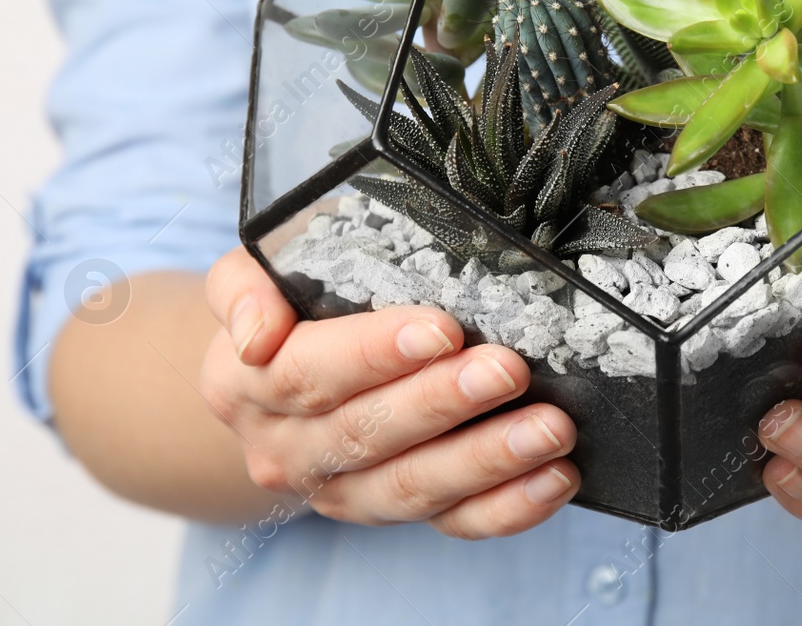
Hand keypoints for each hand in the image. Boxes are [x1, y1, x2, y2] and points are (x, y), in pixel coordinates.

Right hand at [198, 248, 578, 537]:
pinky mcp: (395, 514)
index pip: (310, 373)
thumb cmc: (285, 308)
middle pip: (369, 434)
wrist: (273, 385)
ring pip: (414, 487)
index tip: (442, 329)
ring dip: (487, 459)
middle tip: (508, 370)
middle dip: (445, 403)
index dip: (376, 354)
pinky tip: (555, 478)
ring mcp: (343, 493)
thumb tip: (258, 333)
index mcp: (248, 387)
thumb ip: (245, 289)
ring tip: (548, 429)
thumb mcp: (248, 279)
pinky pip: (453, 522)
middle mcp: (288, 451)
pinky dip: (509, 506)